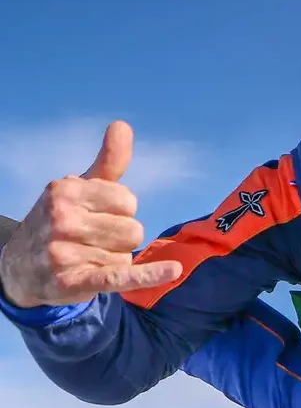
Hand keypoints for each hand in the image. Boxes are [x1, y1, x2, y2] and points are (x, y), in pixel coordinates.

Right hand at [0, 121, 181, 308]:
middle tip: (91, 241)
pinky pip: (121, 277)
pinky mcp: (74, 282)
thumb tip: (123, 125)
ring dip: (115, 260)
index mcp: (66, 191)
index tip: (98, 216)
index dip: (120, 212)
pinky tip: (172, 271)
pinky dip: (149, 276)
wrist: (20, 268)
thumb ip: (108, 163)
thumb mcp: (79, 189)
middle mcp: (62, 219)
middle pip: (133, 229)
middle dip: (119, 238)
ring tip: (87, 258)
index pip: (128, 201)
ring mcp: (65, 252)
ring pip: (127, 255)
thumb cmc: (60, 222)